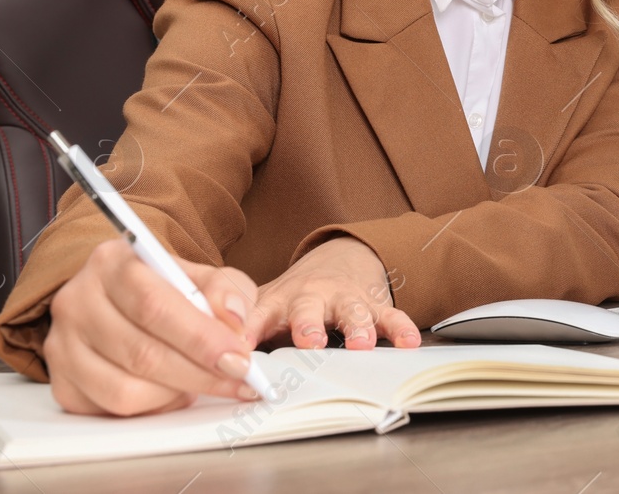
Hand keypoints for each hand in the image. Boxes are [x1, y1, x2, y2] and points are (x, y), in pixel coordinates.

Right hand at [42, 239, 261, 416]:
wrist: (122, 299)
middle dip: (200, 373)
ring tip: (202, 380)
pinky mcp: (61, 382)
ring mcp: (62, 345)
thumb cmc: (167, 288)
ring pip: (124, 390)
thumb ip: (227, 291)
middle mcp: (78, 301)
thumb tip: (234, 320)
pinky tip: (171, 389)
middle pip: (141, 353)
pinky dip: (152, 406)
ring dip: (175, 392)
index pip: (154, 305)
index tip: (239, 357)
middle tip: (237, 379)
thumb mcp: (203, 276)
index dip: (201, 338)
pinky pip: (110, 410)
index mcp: (112, 263)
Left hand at [244, 237, 420, 350]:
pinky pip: (388, 314)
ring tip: (361, 345)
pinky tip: (408, 341)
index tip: (238, 350)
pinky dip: (400, 327)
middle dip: (308, 325)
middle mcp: (311, 297)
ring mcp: (343, 298)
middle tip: (310, 341)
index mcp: (278, 301)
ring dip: (356, 328)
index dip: (245, 331)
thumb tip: (210, 360)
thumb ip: (241, 330)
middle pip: (307, 308)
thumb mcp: (263, 305)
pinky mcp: (372, 303)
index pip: (255, 315)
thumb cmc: (294, 295)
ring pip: (351, 311)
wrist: (340, 258)